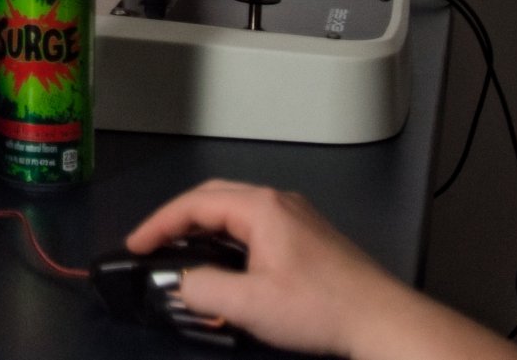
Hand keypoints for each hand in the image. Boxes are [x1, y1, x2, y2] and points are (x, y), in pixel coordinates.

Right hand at [125, 180, 411, 356]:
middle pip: (215, 197)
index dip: (159, 224)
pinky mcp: (310, 237)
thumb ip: (204, 289)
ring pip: (237, 211)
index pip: (195, 204)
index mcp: (261, 208)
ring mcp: (298, 217)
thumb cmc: (318, 308)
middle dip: (179, 218)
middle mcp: (280, 202)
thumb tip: (181, 282)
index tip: (134, 246)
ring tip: (181, 251)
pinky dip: (228, 237)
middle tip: (152, 244)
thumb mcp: (250, 304)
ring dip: (205, 227)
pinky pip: (256, 225)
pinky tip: (225, 262)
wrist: (381, 320)